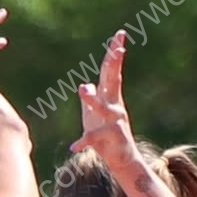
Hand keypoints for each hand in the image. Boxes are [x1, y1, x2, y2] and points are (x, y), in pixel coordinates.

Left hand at [70, 31, 137, 168]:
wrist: (122, 162)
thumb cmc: (107, 138)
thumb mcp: (94, 115)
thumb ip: (91, 98)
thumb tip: (86, 84)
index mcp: (110, 98)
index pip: (111, 71)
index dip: (114, 53)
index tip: (120, 35)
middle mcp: (114, 106)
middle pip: (113, 80)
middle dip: (114, 64)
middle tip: (119, 47)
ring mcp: (114, 122)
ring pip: (103, 108)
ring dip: (92, 100)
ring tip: (81, 90)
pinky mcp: (110, 139)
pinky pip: (94, 138)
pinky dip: (83, 142)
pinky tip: (74, 146)